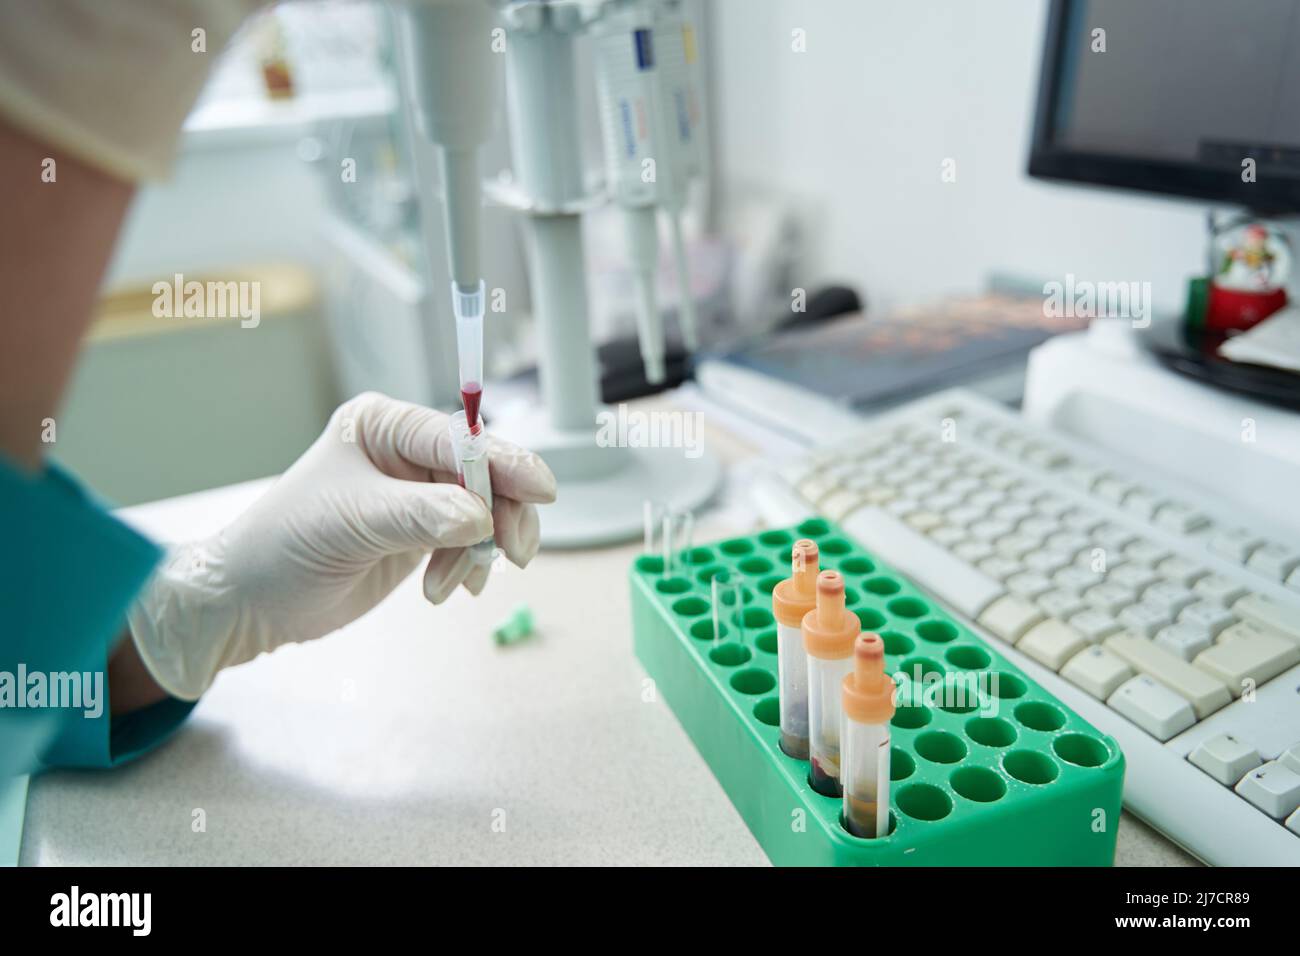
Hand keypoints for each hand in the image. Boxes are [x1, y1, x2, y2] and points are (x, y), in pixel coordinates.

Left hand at [126, 392, 555, 699]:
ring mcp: (417, 494)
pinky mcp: (422, 533)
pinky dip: (468, 568)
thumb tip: (480, 517)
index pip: (460, 437)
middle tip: (514, 553)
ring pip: (486, 512)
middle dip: (504, 514)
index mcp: (384, 425)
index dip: (505, 462)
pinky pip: (471, 543)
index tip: (541, 490)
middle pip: (485, 473)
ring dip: (480, 551)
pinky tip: (445, 589)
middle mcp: (405, 453)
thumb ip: (419, 515)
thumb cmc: (284, 545)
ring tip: (451, 584)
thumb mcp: (352, 522)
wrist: (252, 602)